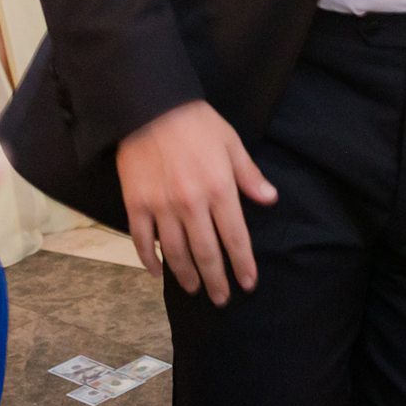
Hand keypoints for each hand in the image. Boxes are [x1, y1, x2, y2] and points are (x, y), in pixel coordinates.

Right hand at [116, 101, 277, 305]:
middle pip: (206, 253)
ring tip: (195, 290)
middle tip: (222, 299)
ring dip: (186, 276)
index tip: (248, 283)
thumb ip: (249, 175)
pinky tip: (158, 272)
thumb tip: (270, 199)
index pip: (234, 237)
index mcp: (219, 189)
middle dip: (216, 280)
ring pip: (175, 253)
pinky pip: (143, 240)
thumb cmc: (196, 122)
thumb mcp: (231, 143)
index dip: (242, 264)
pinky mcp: (135, 204)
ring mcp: (161, 206)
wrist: (150, 106)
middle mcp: (191, 204)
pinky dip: (150, 260)